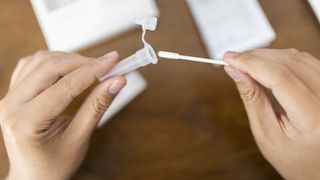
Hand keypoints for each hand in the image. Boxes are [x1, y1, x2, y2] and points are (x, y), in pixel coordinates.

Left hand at [0, 51, 125, 179]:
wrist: (33, 175)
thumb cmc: (54, 165)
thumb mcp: (79, 138)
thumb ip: (97, 106)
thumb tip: (116, 81)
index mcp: (26, 122)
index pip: (65, 86)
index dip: (93, 70)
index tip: (113, 61)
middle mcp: (11, 106)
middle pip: (49, 67)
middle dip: (82, 62)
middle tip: (107, 65)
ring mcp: (9, 98)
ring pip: (40, 61)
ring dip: (69, 60)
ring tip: (92, 69)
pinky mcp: (13, 93)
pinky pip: (32, 65)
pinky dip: (54, 62)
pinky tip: (69, 70)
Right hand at [223, 49, 319, 179]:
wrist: (319, 168)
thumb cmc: (295, 159)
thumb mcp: (266, 135)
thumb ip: (252, 99)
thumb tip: (235, 71)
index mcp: (313, 118)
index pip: (280, 78)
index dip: (251, 63)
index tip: (230, 59)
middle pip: (290, 62)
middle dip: (256, 56)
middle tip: (233, 59)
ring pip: (298, 57)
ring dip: (269, 55)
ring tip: (247, 63)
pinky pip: (306, 61)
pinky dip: (282, 59)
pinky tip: (266, 65)